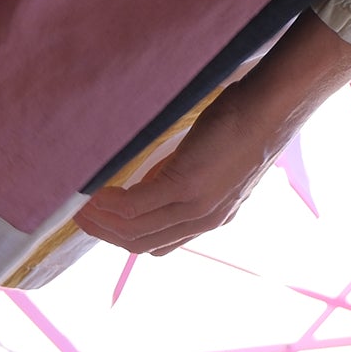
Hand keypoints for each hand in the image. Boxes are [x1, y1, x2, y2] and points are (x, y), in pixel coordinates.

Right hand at [74, 10, 350, 255]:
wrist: (271, 107)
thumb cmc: (244, 121)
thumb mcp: (213, 160)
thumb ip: (183, 176)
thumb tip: (146, 179)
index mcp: (213, 217)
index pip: (160, 243)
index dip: (126, 239)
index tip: (102, 224)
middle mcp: (205, 219)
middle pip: (142, 244)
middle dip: (106, 235)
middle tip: (80, 219)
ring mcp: (197, 205)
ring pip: (135, 229)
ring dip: (102, 222)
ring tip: (79, 207)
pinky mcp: (188, 185)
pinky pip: (135, 206)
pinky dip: (109, 204)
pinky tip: (95, 193)